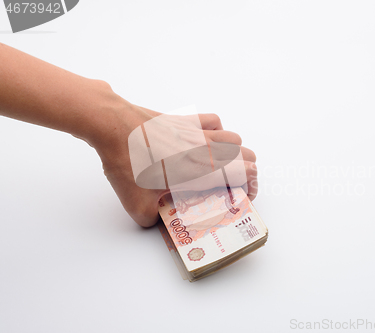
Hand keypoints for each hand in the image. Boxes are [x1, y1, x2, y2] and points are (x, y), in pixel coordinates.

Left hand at [90, 100, 257, 227]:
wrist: (113, 125)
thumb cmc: (128, 162)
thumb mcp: (136, 205)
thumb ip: (151, 219)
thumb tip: (155, 221)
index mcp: (204, 170)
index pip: (247, 173)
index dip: (252, 187)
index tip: (243, 198)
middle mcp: (208, 149)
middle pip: (248, 155)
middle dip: (247, 172)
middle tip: (234, 185)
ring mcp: (198, 132)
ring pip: (234, 138)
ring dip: (235, 152)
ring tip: (222, 164)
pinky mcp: (185, 120)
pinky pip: (214, 121)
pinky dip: (218, 131)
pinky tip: (205, 140)